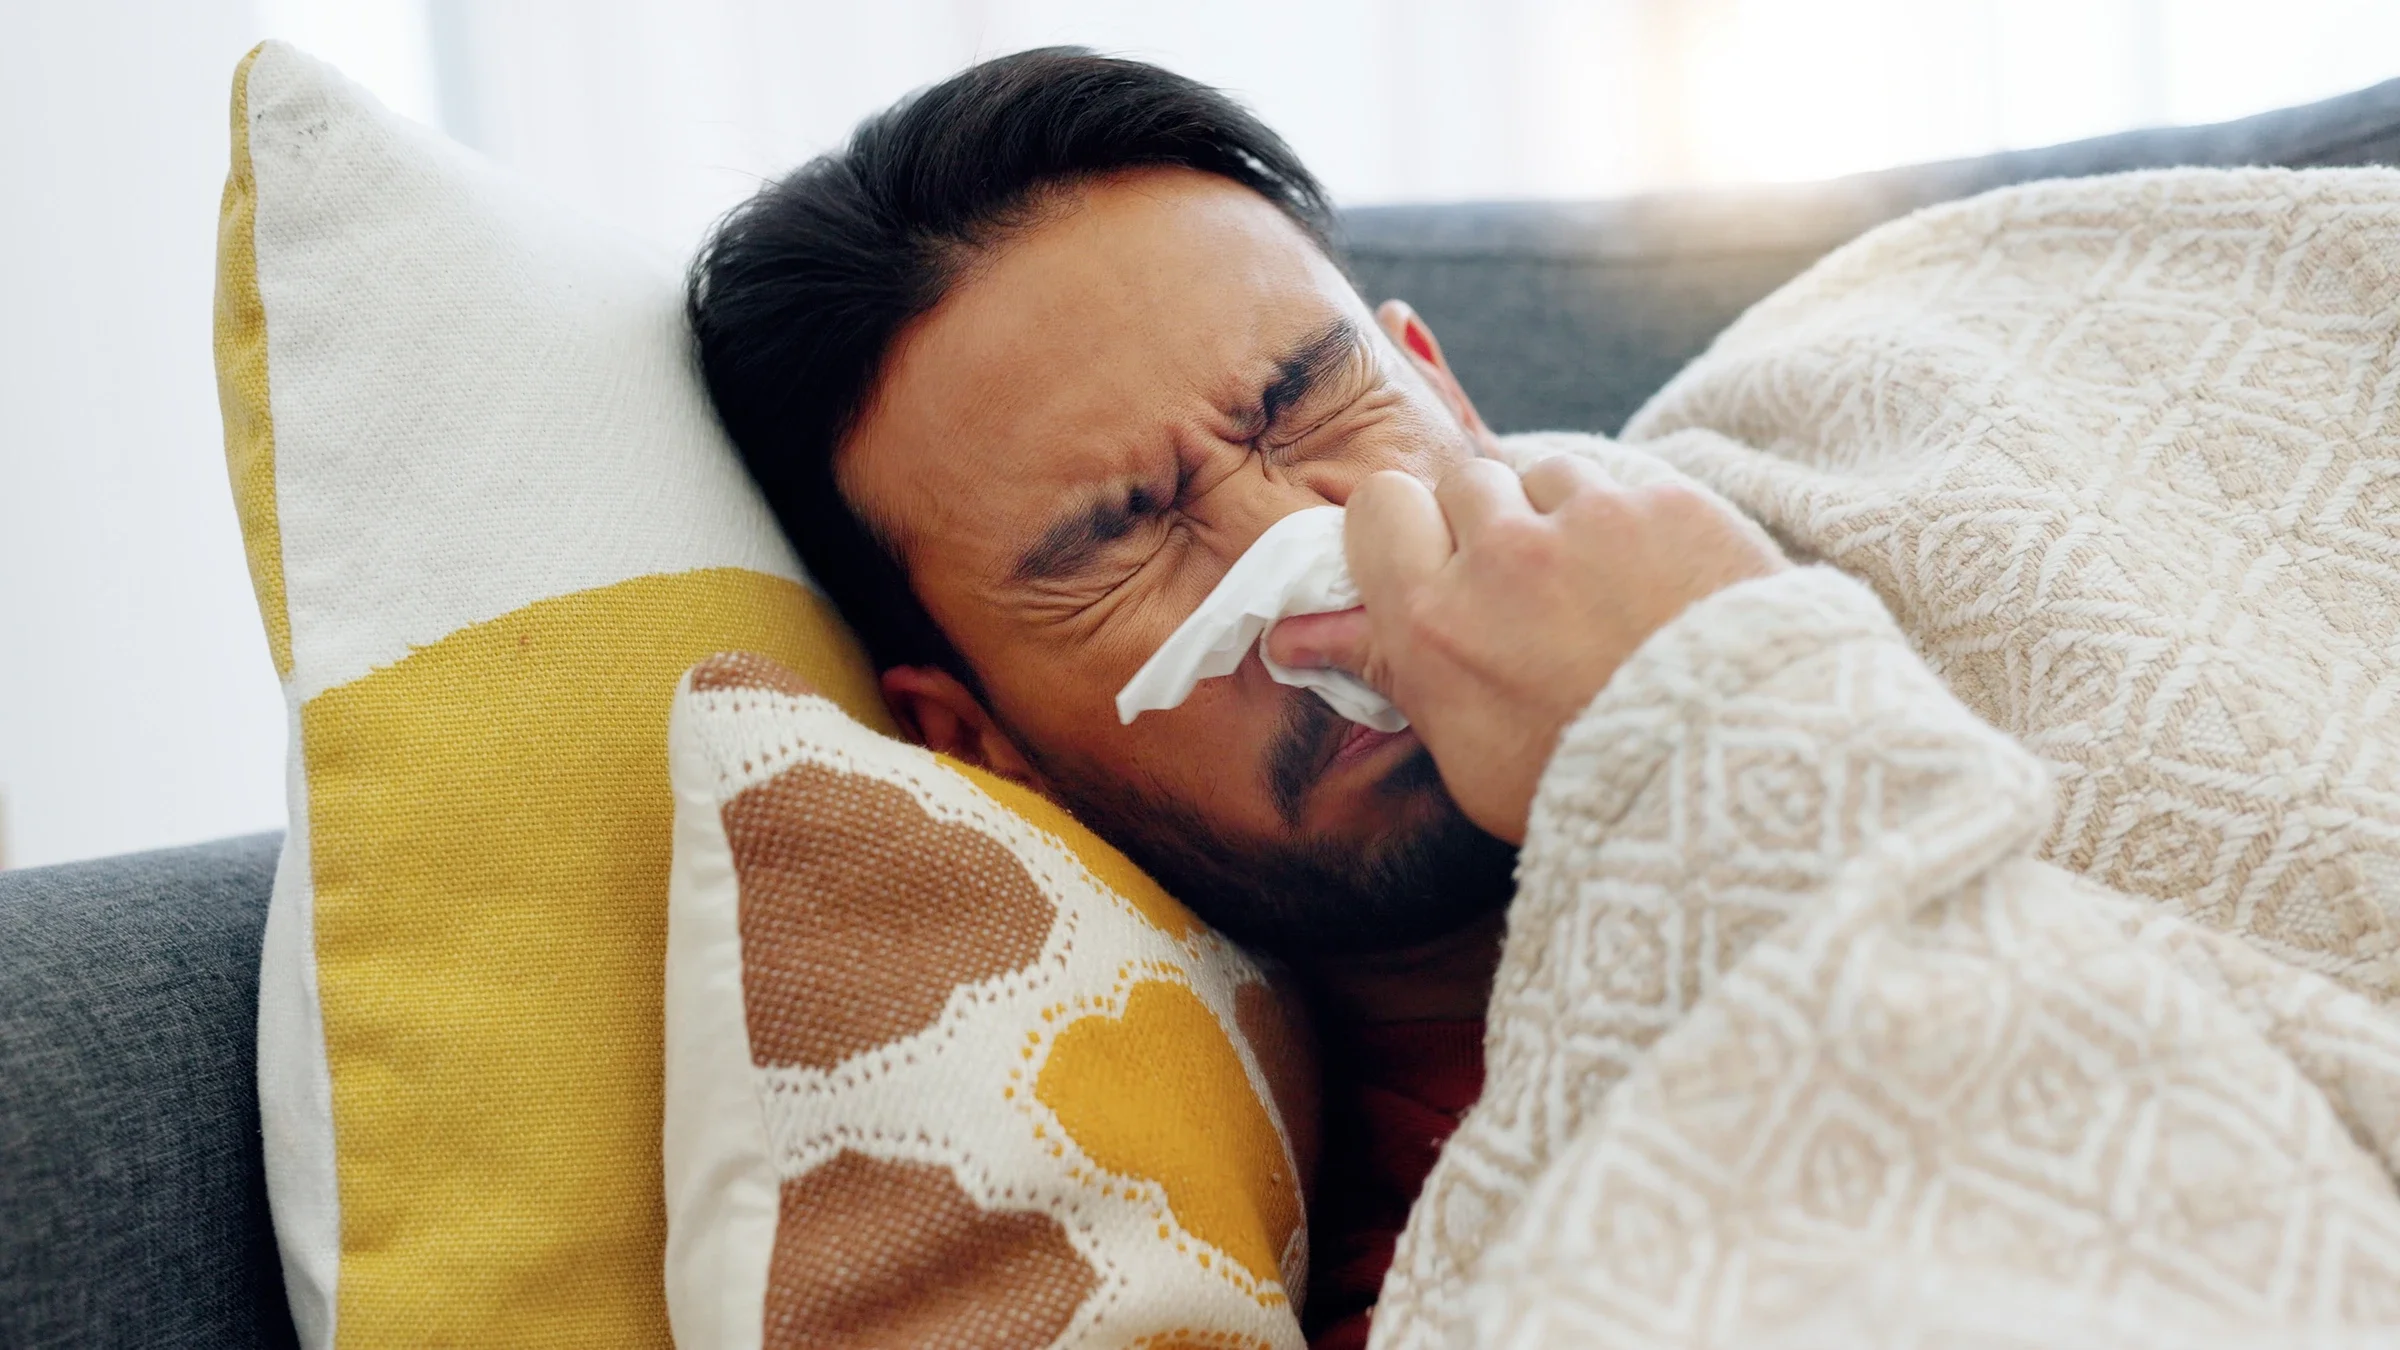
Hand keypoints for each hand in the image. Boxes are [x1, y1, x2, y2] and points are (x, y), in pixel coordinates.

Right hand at [1266, 456, 1784, 843]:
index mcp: (1432, 622)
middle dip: (1487, 516)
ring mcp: (1591, 521)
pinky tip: (1662, 587)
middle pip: (1464, 478)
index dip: (1406, 527)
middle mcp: (1500, 556)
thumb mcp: (1464, 749)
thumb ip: (1387, 669)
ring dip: (1565, 516)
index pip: (1379, 505)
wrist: (1735, 777)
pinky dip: (1640, 525)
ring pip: (1548, 474)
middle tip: (1525, 582)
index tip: (1432, 559)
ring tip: (1603, 591)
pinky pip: (1631, 486)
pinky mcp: (1670, 503)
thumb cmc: (1585, 783)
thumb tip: (1288, 640)